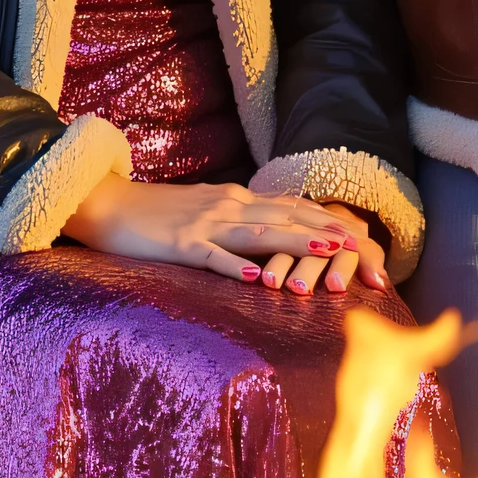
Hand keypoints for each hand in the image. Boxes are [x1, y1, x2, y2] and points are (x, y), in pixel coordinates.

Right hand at [63, 175, 393, 293]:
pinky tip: (258, 278)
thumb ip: (239, 222)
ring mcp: (204, 223)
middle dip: (335, 238)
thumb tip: (273, 238)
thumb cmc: (153, 214)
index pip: (297, 210)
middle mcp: (228, 205)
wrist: (104, 203)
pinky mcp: (179, 243)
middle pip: (291, 219)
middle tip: (373, 258)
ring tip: (332, 252)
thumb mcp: (205, 212)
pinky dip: (236, 266)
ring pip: (260, 232)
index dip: (335, 227)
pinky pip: (211, 256)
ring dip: (298, 242)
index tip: (370, 248)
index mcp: (236, 200)